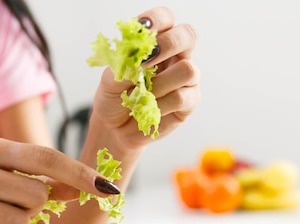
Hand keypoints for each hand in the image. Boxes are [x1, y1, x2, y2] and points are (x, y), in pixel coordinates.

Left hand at [91, 7, 200, 150]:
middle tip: (146, 62)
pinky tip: (150, 109)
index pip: (164, 19)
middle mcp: (175, 56)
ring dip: (160, 84)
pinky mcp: (189, 101)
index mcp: (156, 42)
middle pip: (188, 35)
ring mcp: (186, 79)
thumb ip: (123, 66)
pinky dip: (161, 105)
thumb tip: (137, 60)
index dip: (156, 20)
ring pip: (188, 69)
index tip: (141, 32)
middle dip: (168, 44)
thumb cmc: (114, 98)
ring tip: (143, 95)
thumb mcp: (110, 80)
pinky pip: (182, 97)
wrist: (114, 129)